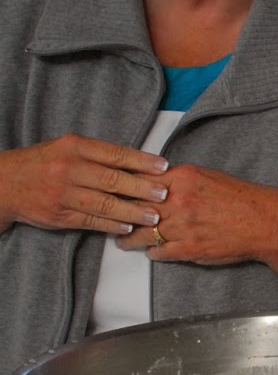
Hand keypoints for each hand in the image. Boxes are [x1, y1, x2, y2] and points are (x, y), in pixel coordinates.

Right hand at [0, 134, 169, 234]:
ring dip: (132, 212)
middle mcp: (70, 169)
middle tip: (164, 194)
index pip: (115, 154)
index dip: (142, 161)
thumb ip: (97, 154)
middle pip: (113, 180)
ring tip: (153, 216)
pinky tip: (128, 227)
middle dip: (142, 188)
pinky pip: (92, 221)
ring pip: (105, 204)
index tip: (163, 167)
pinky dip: (112, 225)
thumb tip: (137, 163)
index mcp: (75, 147)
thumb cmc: (45, 162)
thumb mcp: (67, 148)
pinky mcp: (60, 215)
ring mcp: (64, 194)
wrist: (6, 183)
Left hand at [122, 164, 277, 306]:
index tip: (109, 190)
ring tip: (121, 240)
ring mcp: (181, 226)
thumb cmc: (239, 198)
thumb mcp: (207, 176)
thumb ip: (178, 179)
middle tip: (106, 216)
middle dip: (117, 213)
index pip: (138, 180)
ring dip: (128, 238)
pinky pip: (158, 252)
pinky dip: (151, 252)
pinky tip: (148, 251)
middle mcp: (177, 201)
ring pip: (140, 233)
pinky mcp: (188, 248)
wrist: (263, 222)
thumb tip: (154, 182)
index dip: (120, 187)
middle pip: (133, 207)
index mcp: (181, 178)